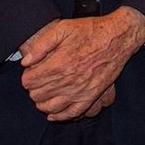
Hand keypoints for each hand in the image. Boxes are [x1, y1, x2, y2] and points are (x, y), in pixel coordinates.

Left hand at [19, 7, 144, 120]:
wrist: (119, 36)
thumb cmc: (91, 30)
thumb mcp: (63, 28)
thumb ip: (41, 44)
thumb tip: (26, 62)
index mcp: (58, 64)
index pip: (29, 81)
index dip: (27, 76)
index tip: (32, 72)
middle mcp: (67, 80)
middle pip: (37, 95)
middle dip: (34, 89)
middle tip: (39, 81)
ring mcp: (80, 90)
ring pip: (50, 107)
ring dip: (43, 103)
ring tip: (44, 95)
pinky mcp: (92, 95)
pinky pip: (72, 113)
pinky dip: (60, 116)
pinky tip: (54, 114)